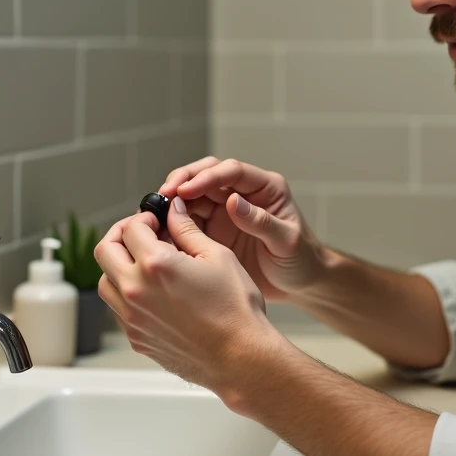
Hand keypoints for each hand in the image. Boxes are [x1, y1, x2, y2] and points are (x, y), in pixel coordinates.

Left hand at [94, 198, 284, 392]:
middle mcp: (136, 291)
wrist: (239, 356)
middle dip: (121, 234)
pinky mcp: (135, 337)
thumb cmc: (235, 309)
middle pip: (105, 250)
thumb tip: (173, 211)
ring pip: (105, 281)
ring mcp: (132, 317)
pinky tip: (152, 290)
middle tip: (141, 232)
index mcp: (156, 265)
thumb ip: (188, 229)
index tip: (157, 219)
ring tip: (145, 262)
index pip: (132, 228)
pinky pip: (117, 308)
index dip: (145, 216)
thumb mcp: (217, 256)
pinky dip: (126, 292)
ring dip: (119, 265)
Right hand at [158, 157, 327, 300]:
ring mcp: (226, 211)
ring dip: (174, 200)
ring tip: (155, 213)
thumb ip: (262, 222)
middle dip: (184, 181)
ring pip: (194, 195)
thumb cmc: (301, 260)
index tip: (185, 190)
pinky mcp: (214, 230)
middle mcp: (243, 193)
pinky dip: (173, 221)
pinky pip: (189, 219)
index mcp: (265, 187)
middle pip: (207, 175)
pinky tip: (160, 230)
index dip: (207, 177)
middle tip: (162, 195)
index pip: (232, 171)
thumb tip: (234, 201)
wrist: (300, 284)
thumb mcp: (287, 242)